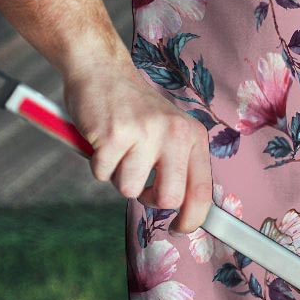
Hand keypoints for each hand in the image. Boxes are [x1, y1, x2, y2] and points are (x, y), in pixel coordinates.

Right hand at [63, 61, 211, 232]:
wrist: (103, 71)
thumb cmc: (135, 110)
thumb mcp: (170, 131)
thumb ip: (179, 166)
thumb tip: (187, 211)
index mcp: (192, 136)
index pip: (202, 190)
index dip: (193, 219)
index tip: (180, 229)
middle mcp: (174, 133)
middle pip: (168, 198)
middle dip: (149, 199)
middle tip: (139, 181)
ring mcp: (145, 133)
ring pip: (129, 189)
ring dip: (118, 176)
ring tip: (119, 150)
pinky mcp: (114, 134)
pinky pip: (102, 174)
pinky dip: (97, 164)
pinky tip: (103, 141)